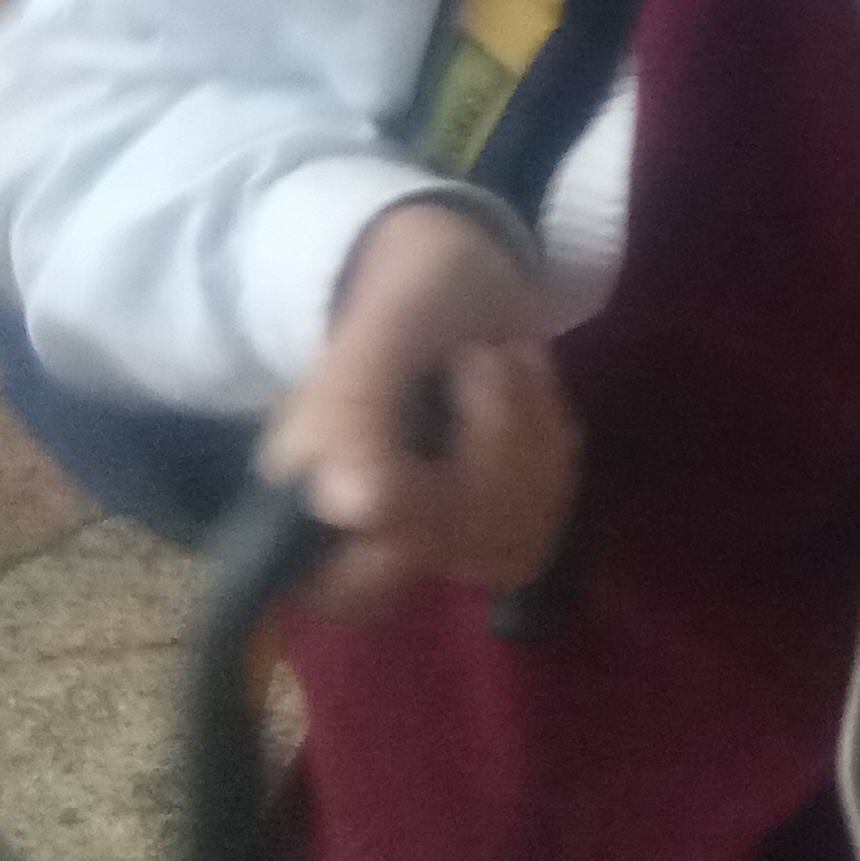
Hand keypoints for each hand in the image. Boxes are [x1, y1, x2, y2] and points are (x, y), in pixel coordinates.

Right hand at [263, 199, 577, 619]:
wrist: (462, 272)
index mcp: (307, 493)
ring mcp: (430, 530)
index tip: (434, 445)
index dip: (407, 531)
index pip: (345, 587)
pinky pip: (539, 528)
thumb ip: (353, 405)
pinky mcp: (489, 522)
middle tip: (487, 364)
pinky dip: (552, 454)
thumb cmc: (411, 292)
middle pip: (439, 563)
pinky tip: (534, 396)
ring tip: (508, 362)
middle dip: (490, 463)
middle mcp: (361, 531)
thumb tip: (352, 507)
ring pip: (502, 547)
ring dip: (530, 442)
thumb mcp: (383, 329)